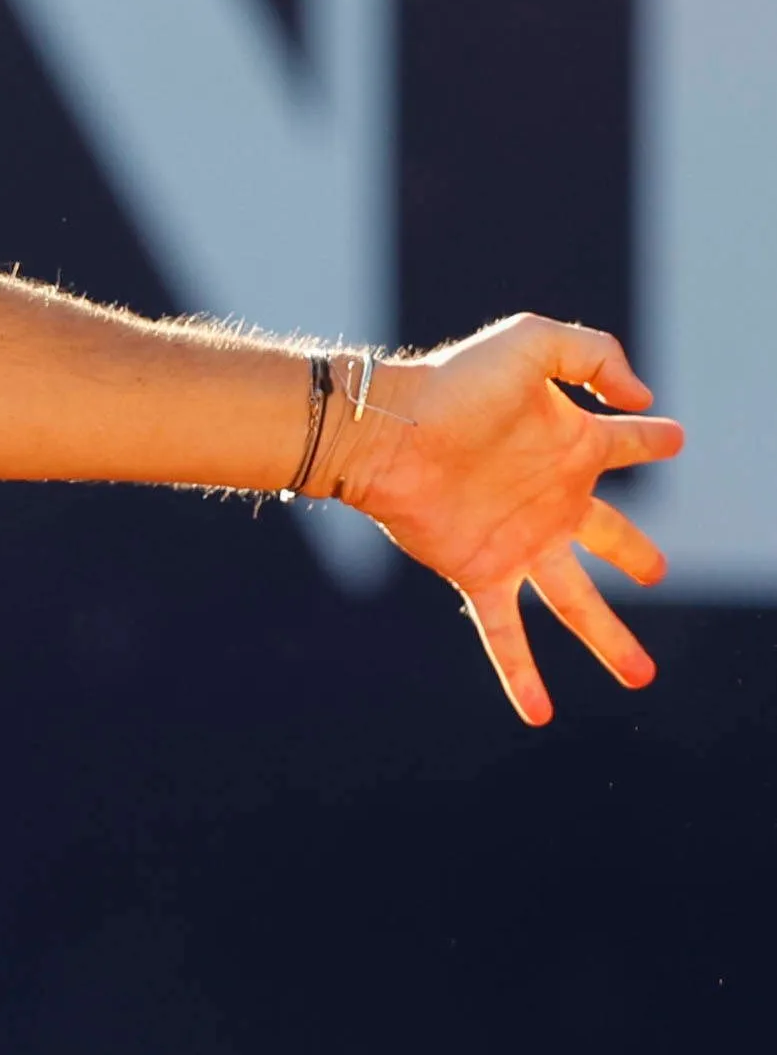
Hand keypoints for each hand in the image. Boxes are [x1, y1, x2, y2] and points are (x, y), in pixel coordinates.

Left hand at [326, 315, 684, 723]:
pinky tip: (539, 713)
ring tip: (640, 676)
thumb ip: (597, 354)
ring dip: (608, 640)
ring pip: (578, 603)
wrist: (384, 428)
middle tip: (656, 572)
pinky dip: (521, 673)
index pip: (630, 444)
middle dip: (639, 557)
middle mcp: (552, 501)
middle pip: (613, 539)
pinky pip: (507, 633)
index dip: (653, 439)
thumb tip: (644, 399)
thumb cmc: (453, 382)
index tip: (671, 438)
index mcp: (571, 447)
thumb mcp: (535, 341)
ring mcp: (520, 543)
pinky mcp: (481, 571)